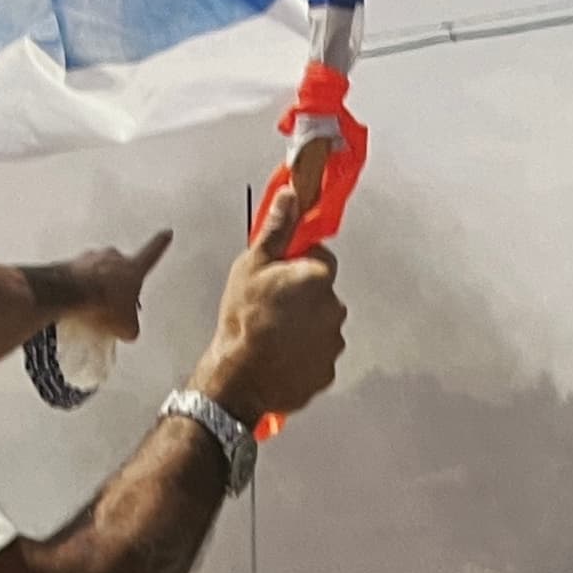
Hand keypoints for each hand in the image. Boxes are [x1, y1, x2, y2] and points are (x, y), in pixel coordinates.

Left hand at [63, 231, 172, 340]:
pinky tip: (74, 306)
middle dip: (116, 284)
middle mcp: (112, 257)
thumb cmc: (103, 305)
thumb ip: (131, 326)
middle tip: (112, 304)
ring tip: (90, 309)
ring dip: (95, 286)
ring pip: (96, 273)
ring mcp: (89, 258)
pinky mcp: (69, 264)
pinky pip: (77, 277)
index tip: (166, 233)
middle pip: (119, 269)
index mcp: (133, 268)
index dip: (161, 244)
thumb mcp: (127, 327)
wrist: (68, 295)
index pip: (152, 253)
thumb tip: (128, 329)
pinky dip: (76, 289)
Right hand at [192, 186, 347, 428]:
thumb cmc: (243, 321)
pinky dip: (303, 355)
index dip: (299, 264)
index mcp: (318, 277)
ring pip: (320, 325)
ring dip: (304, 327)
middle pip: (322, 293)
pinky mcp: (327, 370)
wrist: (239, 377)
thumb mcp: (251, 265)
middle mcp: (333, 308)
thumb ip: (277, 230)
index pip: (321, 258)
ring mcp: (332, 342)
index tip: (281, 274)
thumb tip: (290, 196)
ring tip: (273, 334)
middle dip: (302, 296)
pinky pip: (317, 356)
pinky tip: (279, 355)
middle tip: (271, 307)